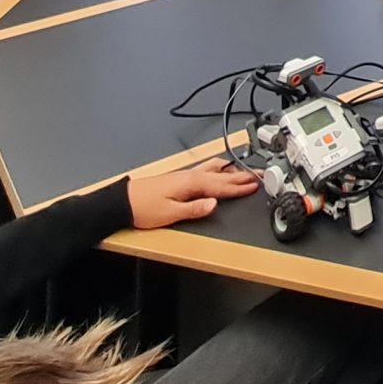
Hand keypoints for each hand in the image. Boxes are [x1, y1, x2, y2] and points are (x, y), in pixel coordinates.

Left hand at [127, 157, 260, 229]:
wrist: (123, 202)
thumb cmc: (144, 209)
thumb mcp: (170, 214)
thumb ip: (194, 209)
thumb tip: (215, 204)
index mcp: (191, 184)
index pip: (220, 186)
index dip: (239, 187)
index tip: (255, 186)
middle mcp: (190, 177)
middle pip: (221, 176)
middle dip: (241, 176)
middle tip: (259, 175)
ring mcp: (185, 176)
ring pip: (214, 170)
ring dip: (230, 171)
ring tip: (244, 171)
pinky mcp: (180, 179)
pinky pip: (206, 170)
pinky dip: (218, 170)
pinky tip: (219, 171)